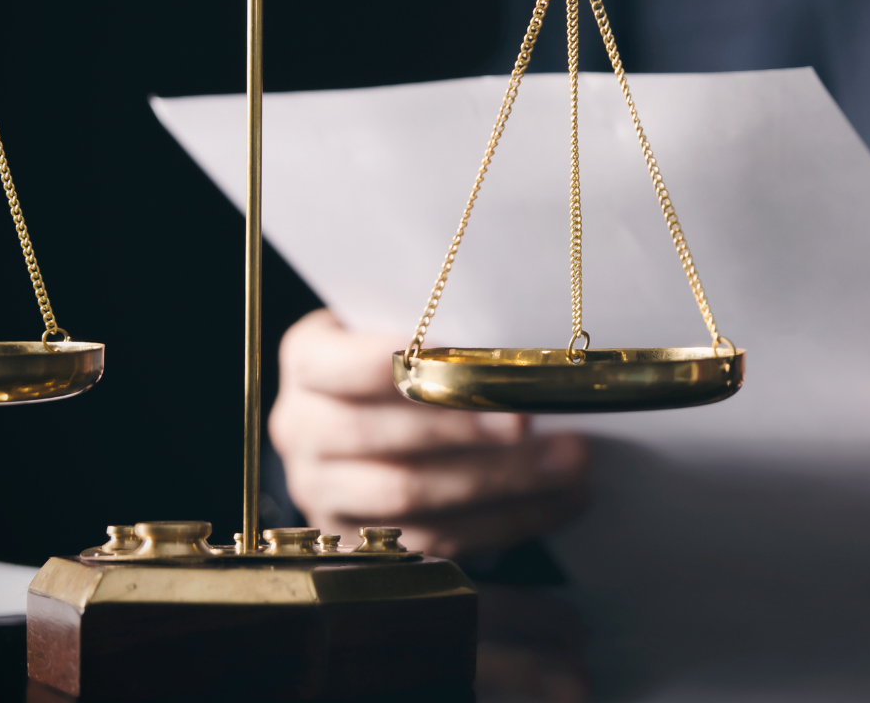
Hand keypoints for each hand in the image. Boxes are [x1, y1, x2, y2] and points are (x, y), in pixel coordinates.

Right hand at [269, 309, 589, 558]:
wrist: (364, 412)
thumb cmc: (405, 358)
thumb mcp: (405, 327)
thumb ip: (444, 339)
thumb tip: (527, 353)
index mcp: (308, 358)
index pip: (359, 367)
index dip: (427, 375)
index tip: (492, 375)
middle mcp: (299, 427)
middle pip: (386, 439)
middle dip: (468, 433)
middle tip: (536, 423)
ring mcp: (321, 491)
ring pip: (409, 498)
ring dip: (501, 483)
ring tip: (570, 465)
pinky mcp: (356, 542)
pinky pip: (432, 542)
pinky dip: (505, 522)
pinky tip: (558, 501)